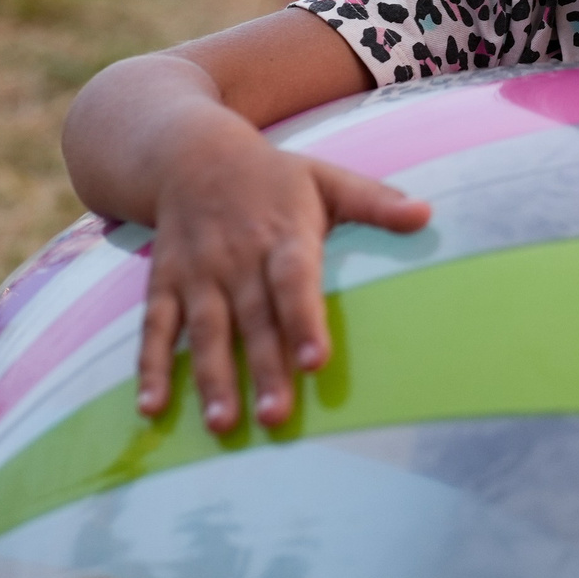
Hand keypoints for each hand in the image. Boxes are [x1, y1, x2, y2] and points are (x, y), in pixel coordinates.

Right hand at [136, 136, 429, 433]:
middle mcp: (238, 259)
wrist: (192, 154)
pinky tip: (152, 407)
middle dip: (264, 369)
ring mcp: (198, 275)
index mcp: (283, 236)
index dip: (304, 321)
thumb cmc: (273, 176)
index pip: (294, 281)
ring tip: (222, 423)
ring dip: (211, 378)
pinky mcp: (165, 284)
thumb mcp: (326, 177)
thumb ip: (375, 200)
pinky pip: (156, 328)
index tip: (316, 362)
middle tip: (276, 417)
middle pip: (253, 319)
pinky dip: (151, 367)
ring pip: (205, 331)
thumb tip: (426, 215)